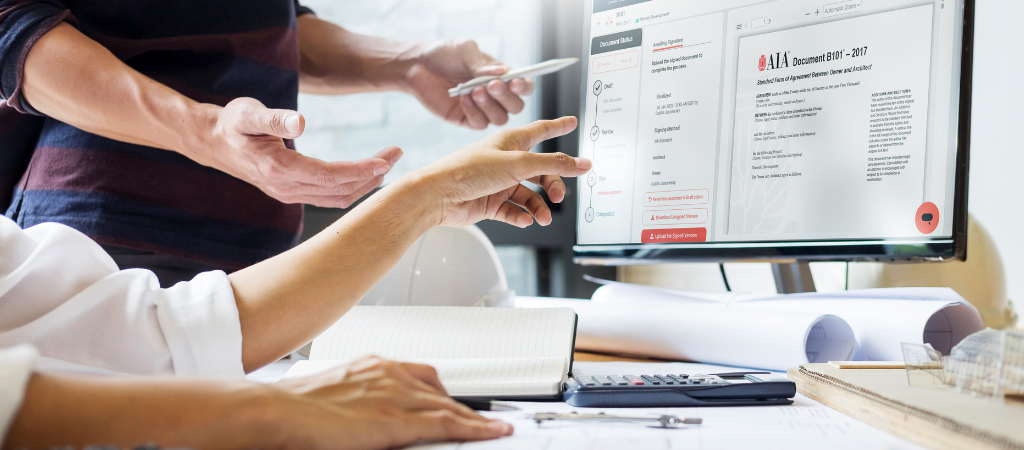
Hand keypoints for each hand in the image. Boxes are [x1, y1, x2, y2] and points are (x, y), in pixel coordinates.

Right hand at [190, 98, 402, 207]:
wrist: (211, 142)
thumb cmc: (232, 123)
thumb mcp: (248, 113)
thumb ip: (274, 118)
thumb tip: (300, 121)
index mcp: (280, 170)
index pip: (331, 177)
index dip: (360, 170)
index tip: (385, 160)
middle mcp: (287, 189)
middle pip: (341, 190)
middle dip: (372, 174)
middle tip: (397, 152)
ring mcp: (290, 194)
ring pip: (338, 198)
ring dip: (366, 183)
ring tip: (388, 162)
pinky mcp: (292, 193)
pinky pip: (329, 197)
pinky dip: (352, 188)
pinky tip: (367, 174)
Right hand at [274, 356, 511, 448]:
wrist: (277, 411)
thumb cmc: (291, 408)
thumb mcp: (331, 395)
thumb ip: (352, 401)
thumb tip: (354, 416)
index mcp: (371, 366)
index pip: (418, 375)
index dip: (439, 391)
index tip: (450, 399)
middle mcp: (388, 374)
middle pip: (438, 389)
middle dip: (459, 404)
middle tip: (476, 418)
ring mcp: (395, 395)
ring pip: (448, 406)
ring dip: (473, 418)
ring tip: (492, 428)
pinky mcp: (397, 420)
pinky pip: (447, 424)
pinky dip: (474, 428)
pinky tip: (490, 433)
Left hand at [404, 116, 590, 228]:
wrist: (438, 196)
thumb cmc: (469, 170)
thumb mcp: (518, 164)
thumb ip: (553, 164)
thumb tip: (582, 163)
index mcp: (511, 142)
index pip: (541, 131)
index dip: (558, 126)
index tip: (572, 122)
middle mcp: (506, 161)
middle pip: (541, 171)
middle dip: (553, 184)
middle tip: (557, 196)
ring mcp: (498, 183)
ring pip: (529, 195)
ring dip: (538, 207)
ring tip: (542, 217)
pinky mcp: (490, 203)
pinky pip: (513, 211)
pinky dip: (521, 217)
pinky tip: (524, 220)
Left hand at [406, 39, 534, 129]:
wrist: (418, 65)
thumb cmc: (446, 54)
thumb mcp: (465, 51)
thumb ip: (481, 64)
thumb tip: (501, 73)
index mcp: (502, 77)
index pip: (524, 87)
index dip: (524, 87)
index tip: (516, 82)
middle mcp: (496, 96)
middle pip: (516, 107)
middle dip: (506, 98)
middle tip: (492, 86)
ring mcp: (482, 110)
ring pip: (500, 119)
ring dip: (490, 106)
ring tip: (474, 90)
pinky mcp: (466, 120)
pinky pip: (480, 124)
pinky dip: (474, 112)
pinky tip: (463, 98)